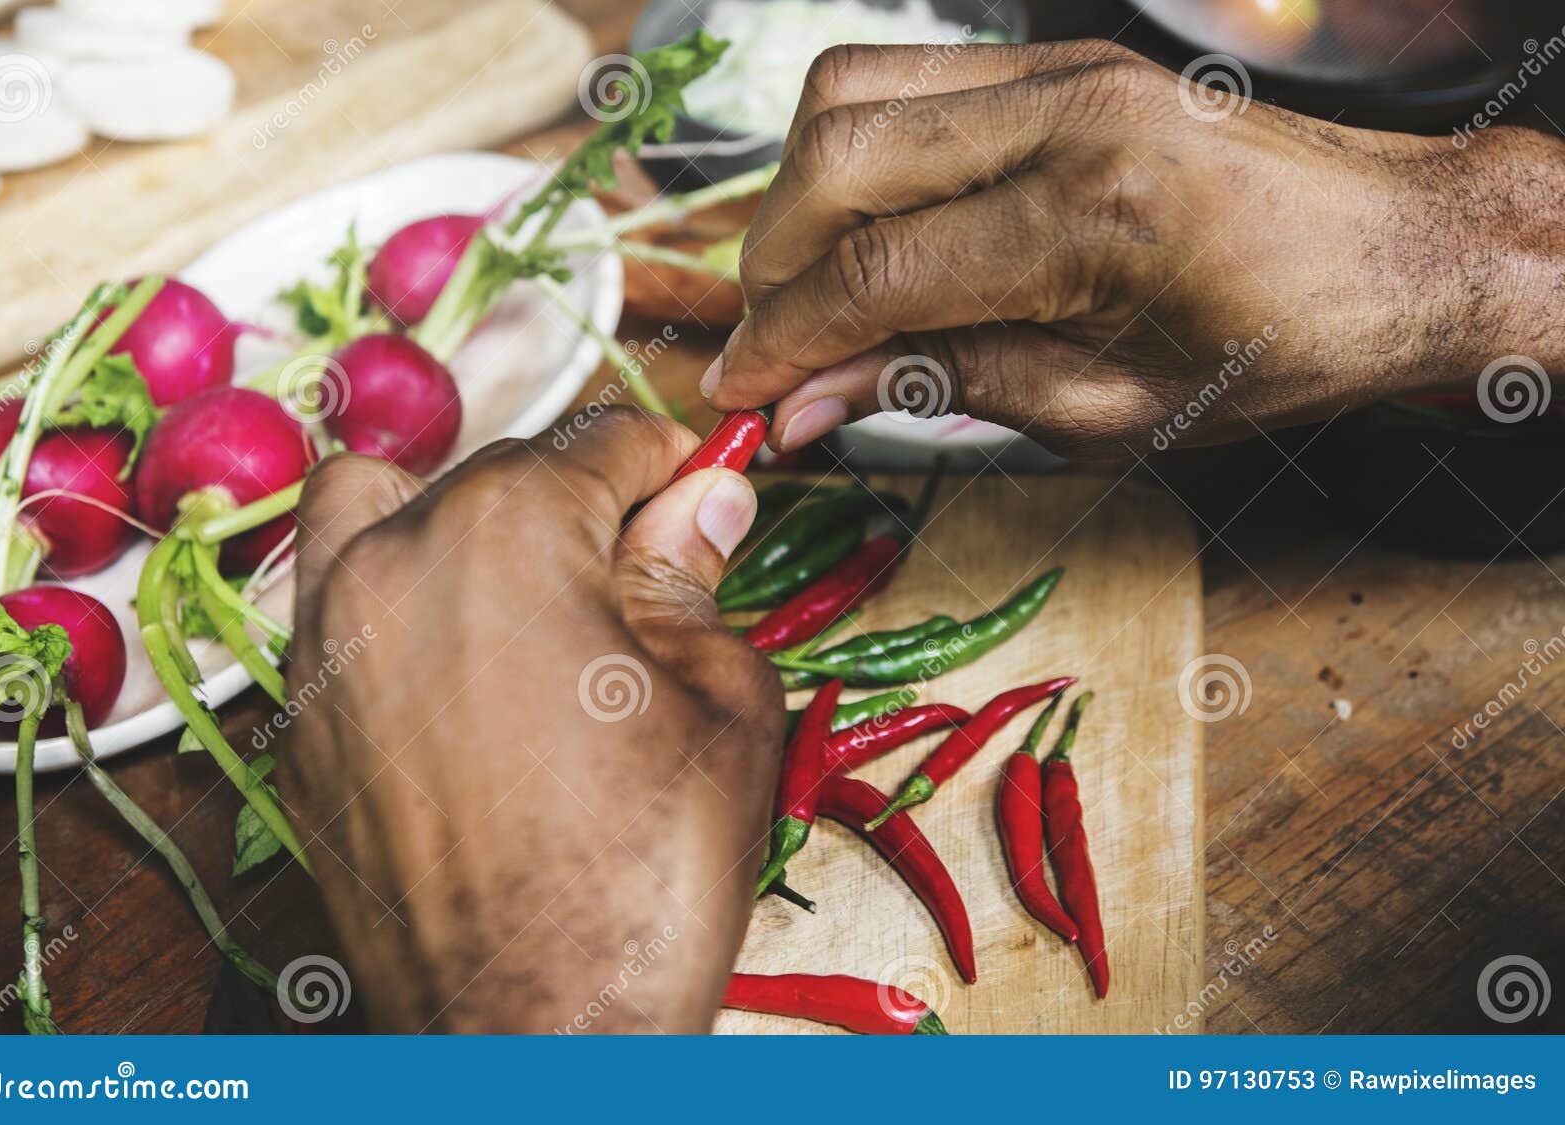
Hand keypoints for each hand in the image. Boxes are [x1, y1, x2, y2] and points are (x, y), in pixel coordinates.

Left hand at [278, 408, 782, 1032]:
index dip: (669, 459)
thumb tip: (701, 500)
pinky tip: (468, 674)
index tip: (699, 486)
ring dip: (454, 515)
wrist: (535, 1034)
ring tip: (525, 589)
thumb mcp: (721, 701)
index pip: (600, 439)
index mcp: (506, 531)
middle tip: (644, 568)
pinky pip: (338, 610)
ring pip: (372, 506)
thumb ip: (694, 576)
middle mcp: (391, 562)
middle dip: (580, 499)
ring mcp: (326, 646)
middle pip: (497, 467)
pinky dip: (398, 600)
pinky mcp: (298, 726)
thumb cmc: (645, 873)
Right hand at [704, 42, 1563, 455]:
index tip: (739, 396)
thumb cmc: (1274, 347)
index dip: (784, 343)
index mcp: (1093, 219)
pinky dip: (850, 152)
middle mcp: (1067, 115)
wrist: (1389, 247)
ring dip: (797, 198)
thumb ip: (949, 388)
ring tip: (807, 288)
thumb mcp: (1111, 412)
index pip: (876, 274)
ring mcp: (1059, 67)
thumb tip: (812, 398)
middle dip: (771, 268)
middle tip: (768, 349)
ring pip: (848, 94)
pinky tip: (864, 225)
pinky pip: (902, 78)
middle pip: (837, 161)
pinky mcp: (1055, 57)